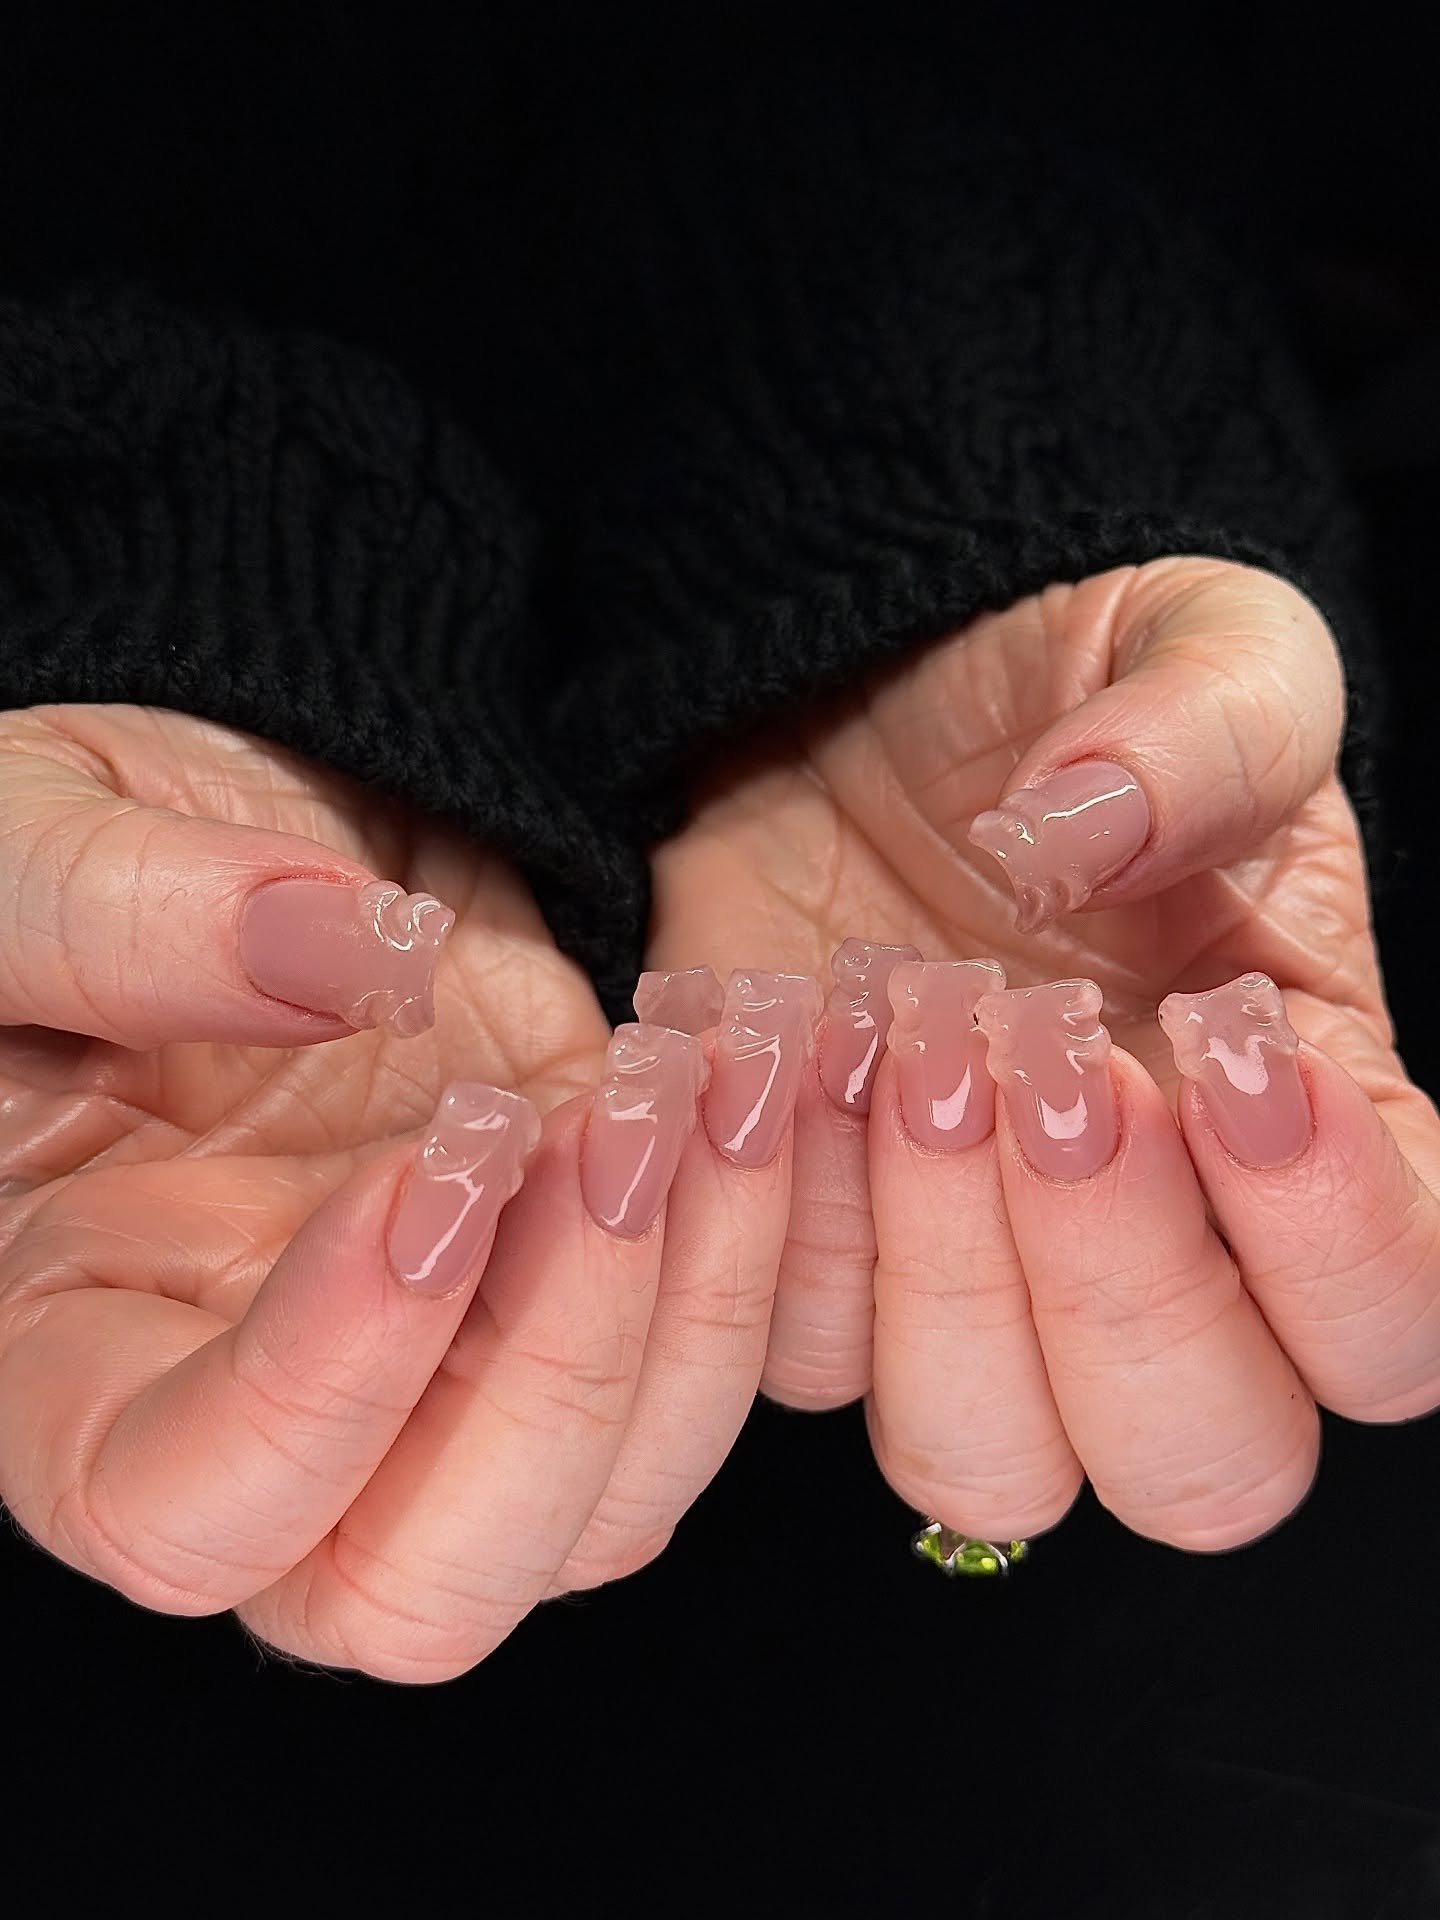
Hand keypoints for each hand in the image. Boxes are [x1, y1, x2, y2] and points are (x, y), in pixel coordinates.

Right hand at [0, 705, 792, 1677]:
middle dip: (557, 1382)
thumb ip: (116, 917)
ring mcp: (455, 1352)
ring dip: (698, 1297)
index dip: (317, 1393)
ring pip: (614, 1500)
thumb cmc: (64, 851)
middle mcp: (279, 1407)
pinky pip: (712, 1353)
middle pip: (428, 1589)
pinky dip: (767, 1234)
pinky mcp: (585, 1265)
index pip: (184, 1514)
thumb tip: (339, 961)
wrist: (250, 804)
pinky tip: (751, 1066)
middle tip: (602, 1146)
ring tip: (699, 1073)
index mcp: (74, 1349)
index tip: (421, 1181)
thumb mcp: (25, 846)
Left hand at [650, 557, 1439, 1549]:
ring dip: (943, 1274)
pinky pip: (799, 1349)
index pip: (1394, 1325)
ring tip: (902, 1037)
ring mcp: (974, 1279)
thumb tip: (1095, 832)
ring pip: (990, 1459)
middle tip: (1054, 1073)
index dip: (1340, 1243)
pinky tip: (782, 1035)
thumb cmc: (1057, 691)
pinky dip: (782, 1214)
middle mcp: (1158, 1251)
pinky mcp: (816, 1259)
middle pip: (1201, 1463)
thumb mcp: (1190, 644)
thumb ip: (1210, 729)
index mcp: (1314, 1135)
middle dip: (1125, 1291)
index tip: (1239, 1056)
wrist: (858, 702)